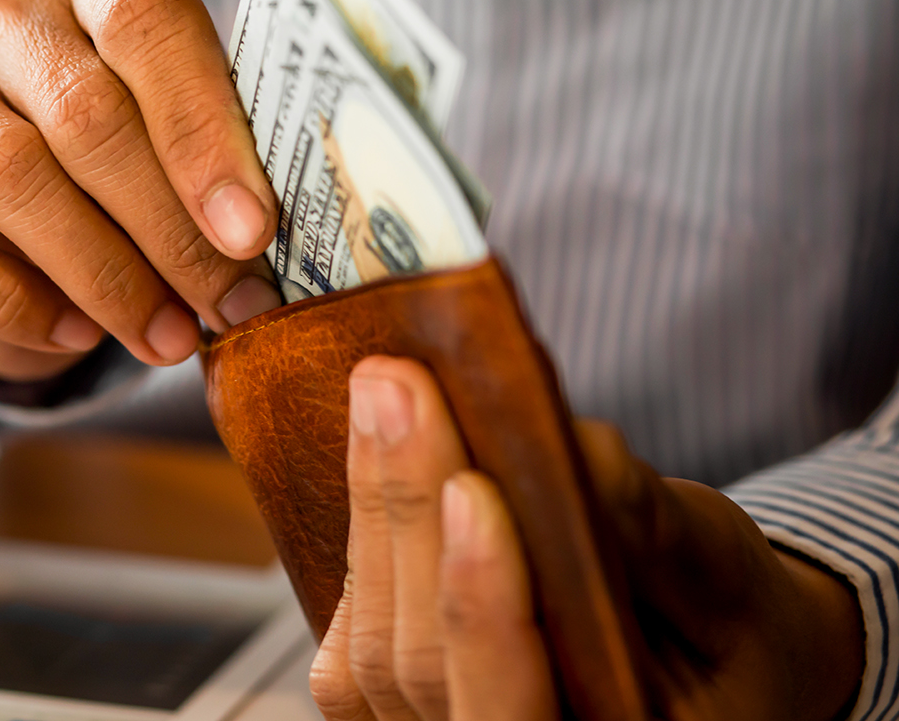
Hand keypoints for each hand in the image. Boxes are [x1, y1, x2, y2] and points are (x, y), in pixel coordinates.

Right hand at [0, 0, 280, 380]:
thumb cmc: (113, 150)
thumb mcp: (173, 125)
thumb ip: (217, 153)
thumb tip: (264, 245)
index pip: (145, 18)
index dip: (203, 129)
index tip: (252, 231)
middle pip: (85, 110)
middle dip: (169, 229)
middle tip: (229, 306)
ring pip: (10, 176)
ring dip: (103, 275)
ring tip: (168, 337)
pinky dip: (11, 303)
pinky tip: (74, 335)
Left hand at [310, 356, 865, 720]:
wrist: (699, 656)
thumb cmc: (722, 621)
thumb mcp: (722, 575)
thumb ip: (653, 529)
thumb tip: (574, 447)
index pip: (517, 714)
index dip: (484, 611)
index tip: (472, 491)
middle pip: (424, 666)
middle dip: (409, 516)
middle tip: (396, 389)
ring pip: (374, 645)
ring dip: (376, 505)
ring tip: (382, 388)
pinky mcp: (388, 696)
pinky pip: (353, 629)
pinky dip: (365, 527)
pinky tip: (372, 437)